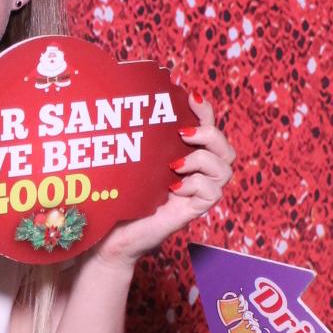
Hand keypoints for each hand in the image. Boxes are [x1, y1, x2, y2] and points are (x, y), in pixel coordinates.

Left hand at [88, 95, 234, 269]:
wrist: (106, 236)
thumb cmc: (114, 197)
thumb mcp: (126, 161)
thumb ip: (136, 138)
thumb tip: (128, 103)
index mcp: (183, 157)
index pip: (208, 129)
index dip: (206, 111)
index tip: (190, 97)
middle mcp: (194, 175)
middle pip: (227, 150)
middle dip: (212, 134)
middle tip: (183, 133)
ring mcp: (194, 194)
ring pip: (224, 170)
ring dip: (203, 160)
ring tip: (175, 164)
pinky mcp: (190, 212)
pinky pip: (212, 193)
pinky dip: (196, 185)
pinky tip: (173, 187)